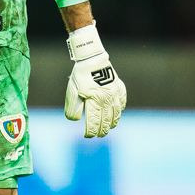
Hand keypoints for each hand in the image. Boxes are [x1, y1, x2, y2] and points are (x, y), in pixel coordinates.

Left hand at [63, 23, 126, 137]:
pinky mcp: (119, 88)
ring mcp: (115, 95)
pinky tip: (117, 112)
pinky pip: (122, 103)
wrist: (92, 58)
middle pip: (106, 122)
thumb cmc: (80, 76)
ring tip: (108, 127)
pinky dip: (119, 110)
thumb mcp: (72, 92)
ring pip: (116, 115)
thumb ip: (73, 108)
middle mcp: (107, 101)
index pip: (94, 123)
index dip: (91, 132)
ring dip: (112, 123)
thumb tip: (76, 120)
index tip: (87, 136)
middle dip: (102, 130)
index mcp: (94, 102)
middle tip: (98, 135)